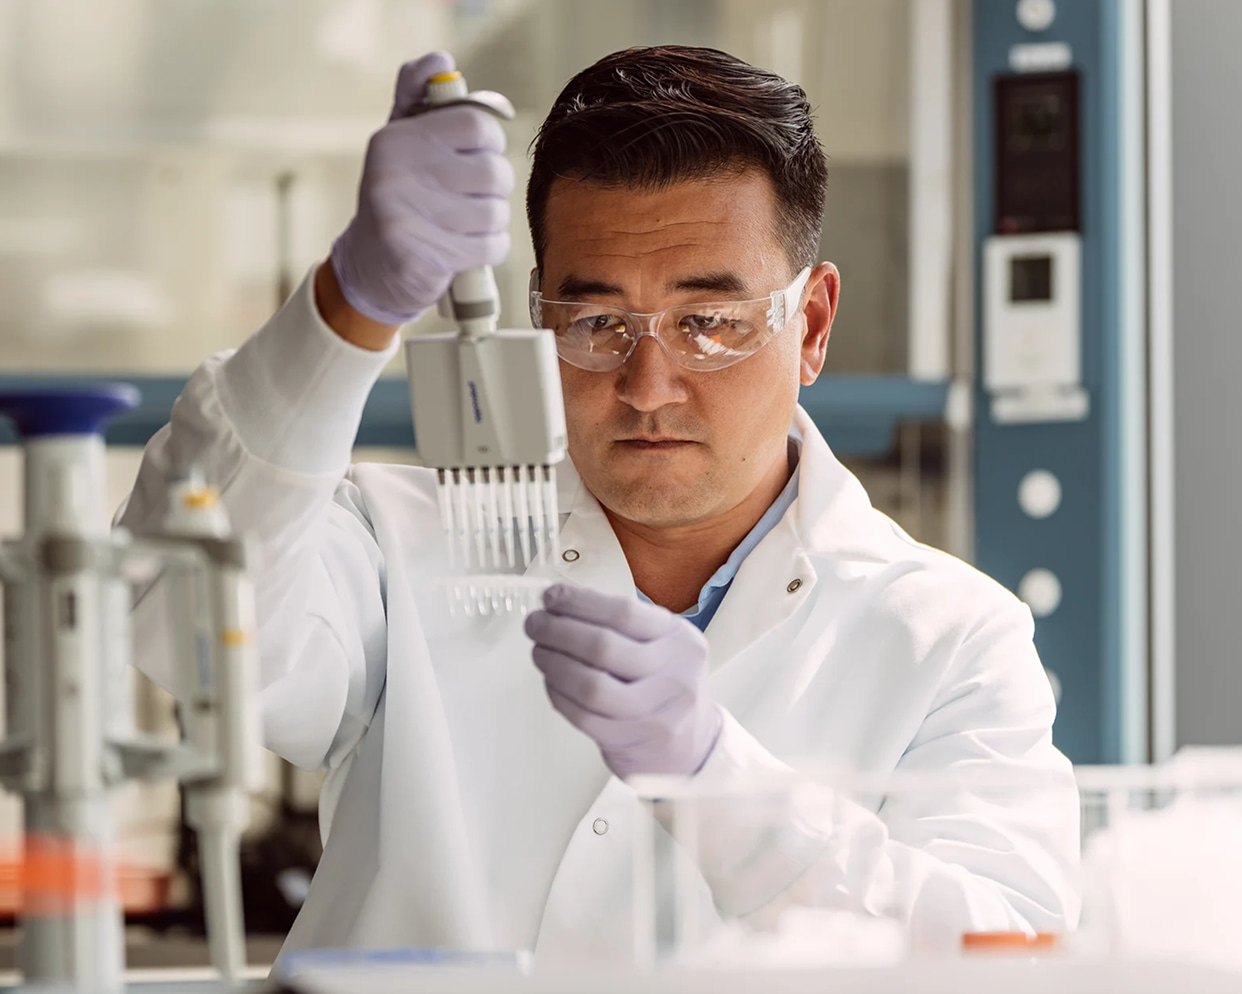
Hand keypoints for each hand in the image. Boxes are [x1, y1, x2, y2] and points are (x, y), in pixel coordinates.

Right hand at [329, 51, 513, 325]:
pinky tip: (466, 247)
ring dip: (491, 221)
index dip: (491, 142)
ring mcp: (407, 220)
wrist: (373, 268)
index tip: (480, 153)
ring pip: (495, 212)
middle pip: (493, 172)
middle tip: (474, 195)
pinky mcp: (423, 260)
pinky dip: (488, 249)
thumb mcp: (400, 141)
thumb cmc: (398, 196)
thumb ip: (417, 97)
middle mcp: (395, 176)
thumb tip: (439, 61)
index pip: (477, 126)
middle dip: (495, 188)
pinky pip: (491, 247)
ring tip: (467, 223)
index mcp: (395, 141)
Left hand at [525, 584, 722, 778]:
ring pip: (591, 686)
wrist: (690, 743)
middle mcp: (675, 675)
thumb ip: (621, 624)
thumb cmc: (664, 682)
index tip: (550, 597)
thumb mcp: (662, 643)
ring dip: (554, 664)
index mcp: (680, 640)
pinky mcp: (632, 742)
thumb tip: (560, 602)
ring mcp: (656, 714)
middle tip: (534, 624)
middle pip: (603, 647)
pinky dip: (559, 695)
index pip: (623, 612)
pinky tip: (551, 681)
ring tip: (539, 652)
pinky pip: (584, 716)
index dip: (578, 602)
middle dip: (557, 631)